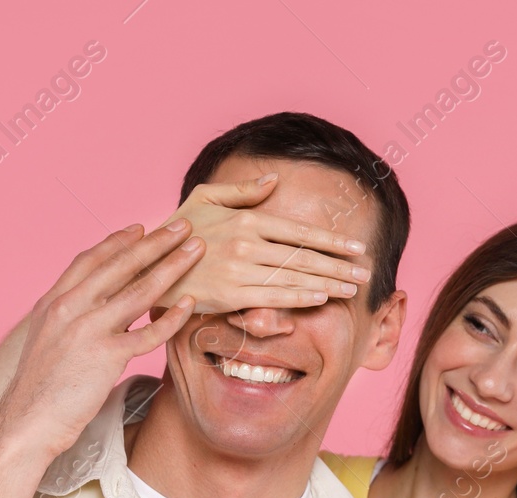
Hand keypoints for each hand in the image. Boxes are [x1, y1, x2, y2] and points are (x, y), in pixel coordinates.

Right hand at [0, 221, 204, 460]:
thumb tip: (97, 308)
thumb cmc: (40, 390)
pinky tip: (190, 303)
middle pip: (120, 265)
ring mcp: (88, 330)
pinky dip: (172, 316)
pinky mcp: (106, 356)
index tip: (142, 228)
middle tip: (182, 226)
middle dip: (155, 242)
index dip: (118, 241)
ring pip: (139, 290)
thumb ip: (71, 319)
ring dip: (172, 266)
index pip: (90, 259)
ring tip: (196, 251)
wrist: (26, 422)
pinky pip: (148, 331)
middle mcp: (69, 308)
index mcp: (53, 302)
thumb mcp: (48, 341)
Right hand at [156, 174, 370, 313]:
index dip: (332, 241)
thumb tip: (275, 179)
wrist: (149, 264)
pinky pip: (273, 297)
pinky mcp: (230, 295)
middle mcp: (246, 244)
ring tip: (353, 288)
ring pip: (293, 277)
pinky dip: (300, 297)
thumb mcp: (206, 198)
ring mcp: (239, 270)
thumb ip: (243, 191)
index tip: (357, 247)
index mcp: (246, 219)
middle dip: (339, 265)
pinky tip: (321, 298)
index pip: (299, 231)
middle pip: (303, 257)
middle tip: (366, 272)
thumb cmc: (181, 230)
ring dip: (327, 284)